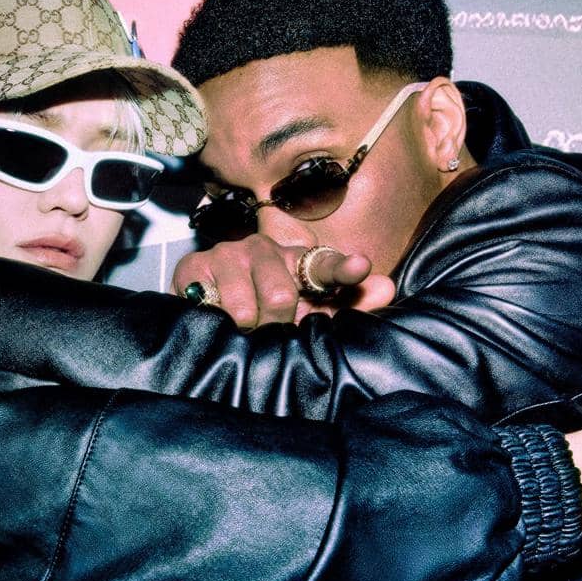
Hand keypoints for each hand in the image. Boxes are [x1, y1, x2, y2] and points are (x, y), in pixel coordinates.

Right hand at [172, 234, 395, 328]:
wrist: (202, 322)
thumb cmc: (260, 319)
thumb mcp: (305, 319)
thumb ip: (348, 307)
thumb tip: (387, 287)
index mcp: (294, 261)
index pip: (324, 264)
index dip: (343, 268)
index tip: (359, 267)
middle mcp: (263, 250)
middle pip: (282, 295)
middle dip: (275, 324)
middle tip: (267, 330)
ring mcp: (227, 255)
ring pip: (249, 306)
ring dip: (246, 329)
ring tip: (240, 327)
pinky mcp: (194, 267)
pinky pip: (217, 307)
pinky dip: (221, 324)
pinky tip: (215, 317)